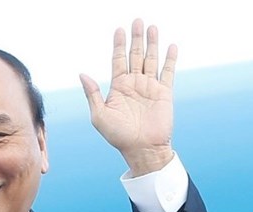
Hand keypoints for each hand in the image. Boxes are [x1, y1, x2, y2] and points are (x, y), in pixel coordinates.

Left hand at [80, 19, 176, 175]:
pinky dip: (170, 59)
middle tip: (137, 20)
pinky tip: (171, 47)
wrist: (141, 149)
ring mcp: (150, 87)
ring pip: (151, 59)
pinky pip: (168, 72)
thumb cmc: (118, 136)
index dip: (118, 45)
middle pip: (135, 55)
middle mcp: (134, 84)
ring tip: (152, 27)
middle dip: (136, 38)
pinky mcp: (164, 93)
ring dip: (152, 43)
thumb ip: (92, 94)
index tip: (118, 30)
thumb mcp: (99, 116)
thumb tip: (82, 74)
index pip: (118, 60)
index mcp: (118, 87)